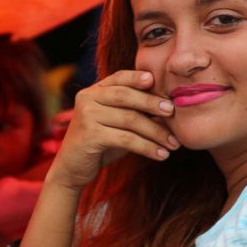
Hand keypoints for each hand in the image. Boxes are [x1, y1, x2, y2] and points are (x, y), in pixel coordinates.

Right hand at [46, 70, 177, 190]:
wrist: (72, 169)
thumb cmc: (101, 143)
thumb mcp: (118, 123)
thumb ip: (136, 111)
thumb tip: (170, 107)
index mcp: (95, 90)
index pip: (118, 77)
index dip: (137, 77)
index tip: (155, 80)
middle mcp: (87, 98)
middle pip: (126, 96)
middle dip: (152, 103)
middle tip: (173, 112)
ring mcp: (86, 116)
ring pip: (130, 119)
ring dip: (156, 132)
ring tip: (174, 143)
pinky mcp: (89, 136)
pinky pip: (126, 139)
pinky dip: (147, 147)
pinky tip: (162, 155)